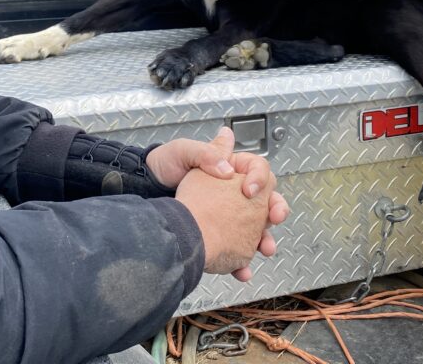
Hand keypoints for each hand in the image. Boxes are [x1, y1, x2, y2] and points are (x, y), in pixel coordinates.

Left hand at [148, 128, 289, 280]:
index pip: (257, 169)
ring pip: (256, 228)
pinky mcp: (218, 234)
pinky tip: (241, 270)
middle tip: (275, 217)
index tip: (248, 189)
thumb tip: (227, 168)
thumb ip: (207, 154)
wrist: (146, 189)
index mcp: (230, 167)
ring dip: (264, 240)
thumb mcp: (184, 151)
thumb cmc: (164, 165)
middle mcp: (233, 191)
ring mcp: (228, 215)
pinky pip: (236, 250)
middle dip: (276, 210)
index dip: (259, 178)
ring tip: (264, 248)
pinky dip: (241, 263)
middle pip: (266, 201)